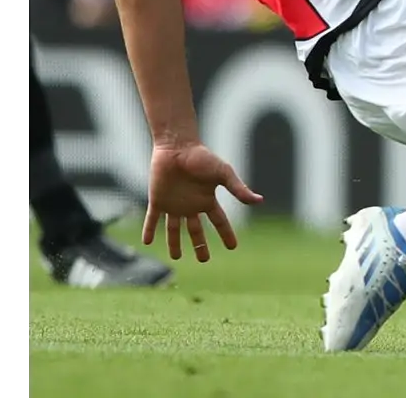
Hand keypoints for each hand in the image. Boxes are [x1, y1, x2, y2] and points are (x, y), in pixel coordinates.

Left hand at [143, 143, 262, 261]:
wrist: (178, 146)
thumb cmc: (202, 157)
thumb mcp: (223, 173)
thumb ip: (238, 189)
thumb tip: (259, 200)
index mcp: (207, 200)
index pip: (219, 222)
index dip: (226, 234)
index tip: (233, 247)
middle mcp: (191, 205)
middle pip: (196, 230)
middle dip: (200, 245)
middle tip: (204, 259)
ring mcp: (174, 204)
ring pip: (174, 229)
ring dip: (174, 243)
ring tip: (176, 257)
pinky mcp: (158, 200)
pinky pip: (152, 219)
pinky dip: (149, 229)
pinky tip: (146, 241)